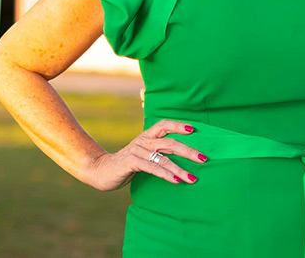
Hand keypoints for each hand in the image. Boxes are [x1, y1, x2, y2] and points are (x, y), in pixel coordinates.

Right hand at [82, 120, 206, 190]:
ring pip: (163, 157)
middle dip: (189, 150)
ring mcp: (137, 151)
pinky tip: (176, 180)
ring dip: (180, 168)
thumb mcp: (143, 154)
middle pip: (170, 142)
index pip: (164, 124)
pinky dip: (165, 174)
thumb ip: (158, 151)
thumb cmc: (127, 164)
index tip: (194, 129)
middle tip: (203, 158)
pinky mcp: (131, 162)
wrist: (101, 171)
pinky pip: (152, 168)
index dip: (179, 125)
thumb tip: (182, 153)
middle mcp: (143, 141)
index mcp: (147, 136)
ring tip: (193, 178)